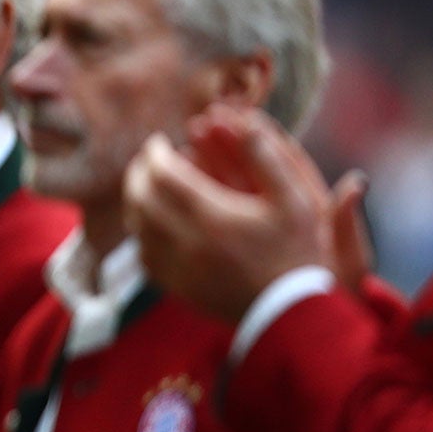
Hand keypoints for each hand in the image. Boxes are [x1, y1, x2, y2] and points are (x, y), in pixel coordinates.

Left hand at [127, 104, 362, 322]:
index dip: (154, 153)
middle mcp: (186, 243)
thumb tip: (243, 120)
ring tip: (143, 185)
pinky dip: (140, 232)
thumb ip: (267, 157)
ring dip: (134, 201)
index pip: (163, 175)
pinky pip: (144, 255)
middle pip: (140, 199)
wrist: (289, 311)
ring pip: (136, 227)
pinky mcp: (175, 288)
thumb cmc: (298, 250)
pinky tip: (149, 222)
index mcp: (212, 216)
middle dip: (137, 173)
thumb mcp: (296, 198)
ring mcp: (176, 268)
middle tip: (145, 159)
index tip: (158, 141)